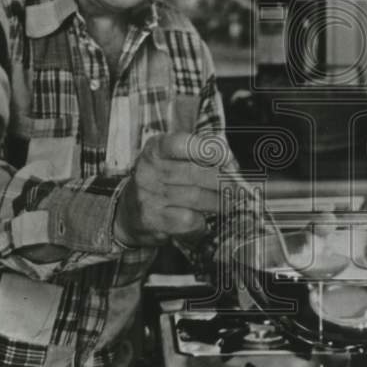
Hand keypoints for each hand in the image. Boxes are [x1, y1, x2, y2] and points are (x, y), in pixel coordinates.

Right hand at [113, 131, 231, 246]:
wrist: (128, 212)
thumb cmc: (161, 182)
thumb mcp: (172, 160)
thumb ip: (200, 157)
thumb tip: (232, 166)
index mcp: (155, 149)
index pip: (183, 144)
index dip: (210, 151)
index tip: (228, 160)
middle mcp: (148, 170)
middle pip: (195, 173)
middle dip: (222, 181)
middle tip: (238, 188)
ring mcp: (148, 195)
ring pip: (196, 198)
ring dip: (218, 202)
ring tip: (227, 204)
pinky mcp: (152, 219)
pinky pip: (188, 220)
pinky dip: (202, 222)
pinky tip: (202, 220)